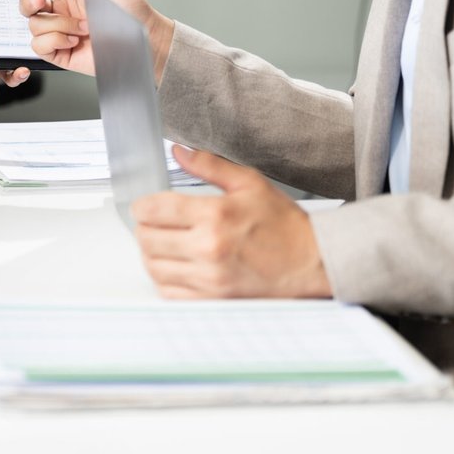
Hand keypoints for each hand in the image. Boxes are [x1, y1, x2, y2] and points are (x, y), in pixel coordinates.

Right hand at [0, 0, 170, 81]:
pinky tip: (74, 41)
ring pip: (34, 26)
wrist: (143, 42)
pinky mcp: (59, 54)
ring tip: (83, 28)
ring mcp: (59, 34)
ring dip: (57, 25)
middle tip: (44, 3)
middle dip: (30, 3)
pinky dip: (54, 41)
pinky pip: (39, 46)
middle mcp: (61, 12)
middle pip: (26, 6)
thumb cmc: (130, 11)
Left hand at [130, 146, 332, 298]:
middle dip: (144, 227)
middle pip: (147, 239)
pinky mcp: (213, 300)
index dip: (142, 206)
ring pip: (153, 267)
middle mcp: (208, 249)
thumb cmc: (284, 225)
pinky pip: (169, 292)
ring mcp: (209, 279)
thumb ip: (210, 166)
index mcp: (215, 216)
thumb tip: (180, 153)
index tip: (146, 205)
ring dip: (151, 253)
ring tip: (163, 243)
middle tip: (154, 222)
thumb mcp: (250, 184)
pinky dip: (164, 278)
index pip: (154, 210)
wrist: (311, 262)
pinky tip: (175, 265)